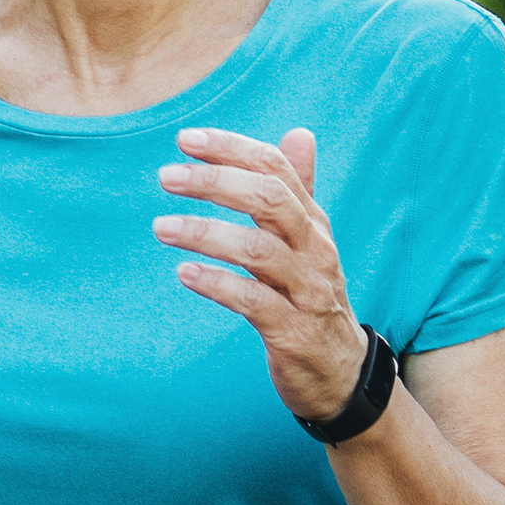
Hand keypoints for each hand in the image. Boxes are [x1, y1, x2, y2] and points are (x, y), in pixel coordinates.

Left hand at [157, 126, 368, 422]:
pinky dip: (218, 284)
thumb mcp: (310, 241)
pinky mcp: (293, 332)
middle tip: (166, 176)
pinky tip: (185, 273)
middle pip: (270, 201)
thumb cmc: (312, 297)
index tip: (186, 139)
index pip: (277, 170)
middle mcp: (315, 250)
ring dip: (207, 233)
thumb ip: (300, 189)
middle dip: (216, 182)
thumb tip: (299, 133)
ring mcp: (307, 291)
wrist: (342, 371)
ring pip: (259, 251)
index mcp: (313, 223)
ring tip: (162, 226)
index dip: (233, 149)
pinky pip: (254, 302)